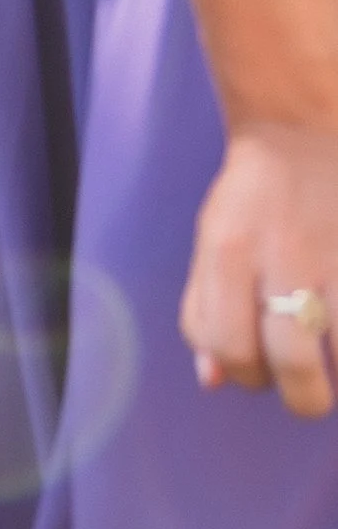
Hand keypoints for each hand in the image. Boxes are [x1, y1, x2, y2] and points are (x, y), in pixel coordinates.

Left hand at [182, 121, 337, 416]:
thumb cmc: (252, 200)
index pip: (227, 345)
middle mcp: (282, 253)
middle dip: (301, 396)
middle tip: (307, 389)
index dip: (242, 374)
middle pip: (291, 360)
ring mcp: (335, 254)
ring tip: (334, 369)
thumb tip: (213, 380)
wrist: (302, 132)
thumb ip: (203, 310)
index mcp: (229, 251)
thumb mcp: (211, 244)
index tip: (259, 370)